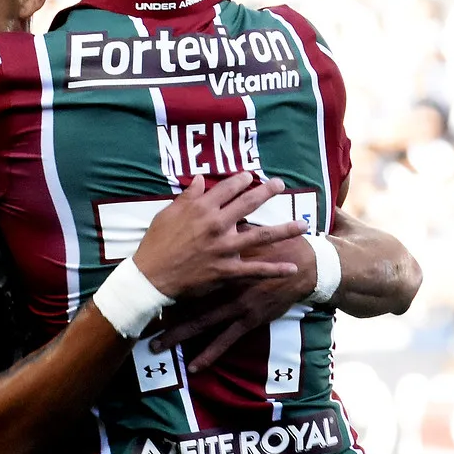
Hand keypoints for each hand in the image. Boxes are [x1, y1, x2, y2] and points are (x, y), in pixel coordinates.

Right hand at [133, 174, 306, 301]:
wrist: (150, 277)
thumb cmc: (156, 244)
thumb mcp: (166, 214)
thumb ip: (187, 197)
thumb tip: (202, 180)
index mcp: (201, 209)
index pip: (227, 188)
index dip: (241, 180)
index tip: (251, 176)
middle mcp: (216, 224)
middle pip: (248, 203)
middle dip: (267, 191)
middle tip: (280, 184)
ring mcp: (224, 248)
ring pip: (261, 235)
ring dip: (284, 229)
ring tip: (303, 224)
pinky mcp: (227, 270)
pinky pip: (255, 269)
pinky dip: (275, 270)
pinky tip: (292, 268)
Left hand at [148, 234, 315, 369]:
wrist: (302, 264)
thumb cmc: (270, 247)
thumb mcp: (242, 233)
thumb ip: (218, 229)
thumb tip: (198, 214)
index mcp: (217, 262)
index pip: (182, 273)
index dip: (160, 282)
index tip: (137, 289)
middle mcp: (221, 285)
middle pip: (184, 301)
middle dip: (160, 311)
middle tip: (137, 321)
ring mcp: (234, 306)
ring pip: (199, 324)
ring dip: (177, 336)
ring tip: (156, 347)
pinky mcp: (248, 320)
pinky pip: (225, 341)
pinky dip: (209, 354)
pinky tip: (195, 368)